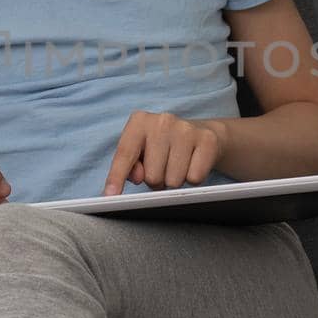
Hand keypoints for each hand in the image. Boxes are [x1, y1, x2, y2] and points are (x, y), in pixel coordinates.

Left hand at [103, 111, 225, 195]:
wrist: (201, 134)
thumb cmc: (162, 147)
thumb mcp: (140, 152)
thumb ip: (129, 166)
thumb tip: (136, 177)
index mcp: (139, 121)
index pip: (125, 154)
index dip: (116, 177)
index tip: (110, 196)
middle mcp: (162, 121)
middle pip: (152, 175)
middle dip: (156, 180)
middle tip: (163, 169)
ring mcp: (186, 129)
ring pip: (174, 180)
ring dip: (174, 180)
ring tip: (177, 166)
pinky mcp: (207, 140)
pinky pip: (195, 178)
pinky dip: (193, 178)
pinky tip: (192, 164)